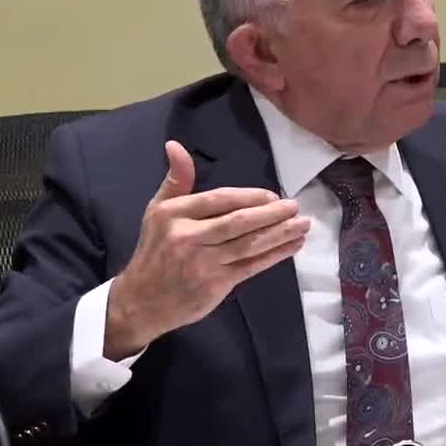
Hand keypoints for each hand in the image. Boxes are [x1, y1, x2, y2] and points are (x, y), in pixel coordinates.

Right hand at [104, 140, 309, 358]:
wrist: (142, 300)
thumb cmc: (155, 251)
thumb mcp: (157, 211)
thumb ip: (176, 180)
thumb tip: (175, 145)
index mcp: (173, 215)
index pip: (218, 201)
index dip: (248, 197)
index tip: (272, 196)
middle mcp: (187, 238)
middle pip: (237, 223)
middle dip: (270, 215)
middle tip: (295, 207)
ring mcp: (203, 264)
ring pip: (248, 245)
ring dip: (280, 234)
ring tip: (303, 225)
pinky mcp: (216, 285)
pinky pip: (251, 266)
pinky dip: (274, 256)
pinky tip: (293, 246)